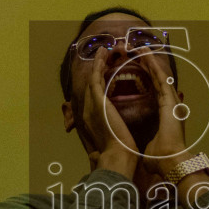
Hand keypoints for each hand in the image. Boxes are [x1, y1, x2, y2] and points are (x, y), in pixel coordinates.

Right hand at [79, 58, 136, 174]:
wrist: (118, 158)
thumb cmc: (120, 155)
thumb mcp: (114, 143)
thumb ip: (110, 137)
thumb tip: (106, 142)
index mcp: (94, 121)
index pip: (96, 97)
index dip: (100, 83)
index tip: (106, 74)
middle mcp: (89, 111)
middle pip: (92, 84)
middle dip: (98, 69)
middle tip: (105, 56)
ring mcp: (91, 104)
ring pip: (93, 77)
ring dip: (98, 62)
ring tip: (104, 50)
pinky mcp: (97, 99)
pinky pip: (96, 75)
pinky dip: (98, 63)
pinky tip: (104, 53)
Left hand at [141, 51, 188, 176]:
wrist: (171, 161)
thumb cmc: (161, 159)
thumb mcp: (151, 148)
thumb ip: (150, 145)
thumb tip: (146, 153)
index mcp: (166, 115)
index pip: (156, 91)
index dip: (149, 78)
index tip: (141, 68)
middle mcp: (171, 105)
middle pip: (159, 80)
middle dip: (149, 65)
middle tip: (140, 52)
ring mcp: (172, 101)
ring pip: (159, 75)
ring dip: (150, 61)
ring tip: (141, 48)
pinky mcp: (169, 99)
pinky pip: (159, 78)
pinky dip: (152, 65)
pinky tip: (145, 54)